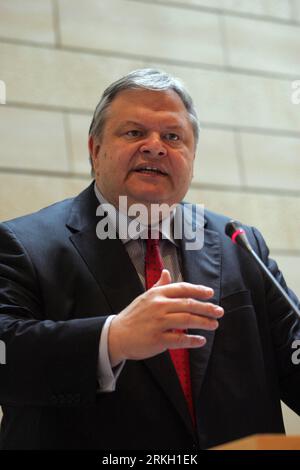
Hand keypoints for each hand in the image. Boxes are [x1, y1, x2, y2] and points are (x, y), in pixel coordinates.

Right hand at [108, 269, 223, 366]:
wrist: (116, 335)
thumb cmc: (133, 316)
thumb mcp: (145, 297)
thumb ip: (159, 286)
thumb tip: (167, 273)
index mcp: (156, 294)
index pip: (182, 288)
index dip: (198, 290)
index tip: (210, 293)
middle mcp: (158, 306)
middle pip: (188, 304)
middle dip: (207, 308)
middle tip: (219, 311)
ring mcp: (158, 322)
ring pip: (187, 320)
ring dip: (204, 322)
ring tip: (214, 324)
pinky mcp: (157, 339)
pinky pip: (180, 339)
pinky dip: (192, 340)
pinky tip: (201, 340)